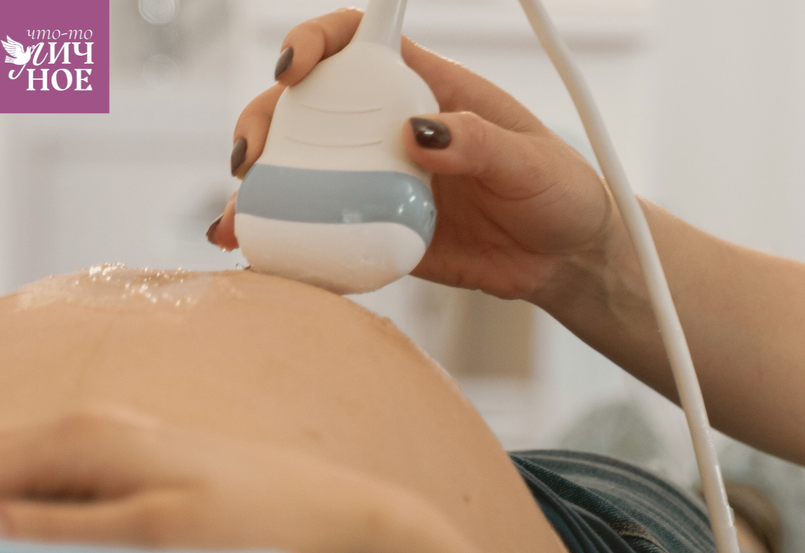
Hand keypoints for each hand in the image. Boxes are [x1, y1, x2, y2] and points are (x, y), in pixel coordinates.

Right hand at [212, 8, 619, 301]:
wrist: (564, 260)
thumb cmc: (560, 193)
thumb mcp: (531, 163)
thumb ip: (480, 144)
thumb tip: (418, 134)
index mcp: (428, 89)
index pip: (359, 42)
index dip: (318, 41)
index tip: (294, 65)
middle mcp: (391, 129)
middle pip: (308, 106)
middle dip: (265, 120)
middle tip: (255, 157)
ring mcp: (379, 179)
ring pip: (303, 165)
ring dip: (261, 182)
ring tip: (240, 213)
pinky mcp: (377, 229)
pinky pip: (321, 225)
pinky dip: (284, 234)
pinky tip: (255, 248)